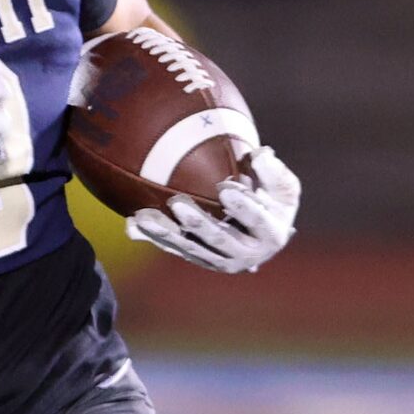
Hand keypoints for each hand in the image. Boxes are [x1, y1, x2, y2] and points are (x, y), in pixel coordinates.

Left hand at [127, 145, 300, 273]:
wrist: (263, 231)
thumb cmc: (273, 199)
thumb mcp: (281, 186)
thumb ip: (272, 171)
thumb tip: (259, 153)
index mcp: (271, 234)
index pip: (257, 220)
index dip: (243, 207)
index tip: (225, 190)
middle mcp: (247, 254)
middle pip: (219, 238)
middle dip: (198, 223)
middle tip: (177, 203)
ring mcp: (221, 260)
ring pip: (191, 248)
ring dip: (166, 233)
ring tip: (144, 216)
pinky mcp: (200, 259)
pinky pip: (174, 248)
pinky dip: (153, 237)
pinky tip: (132, 225)